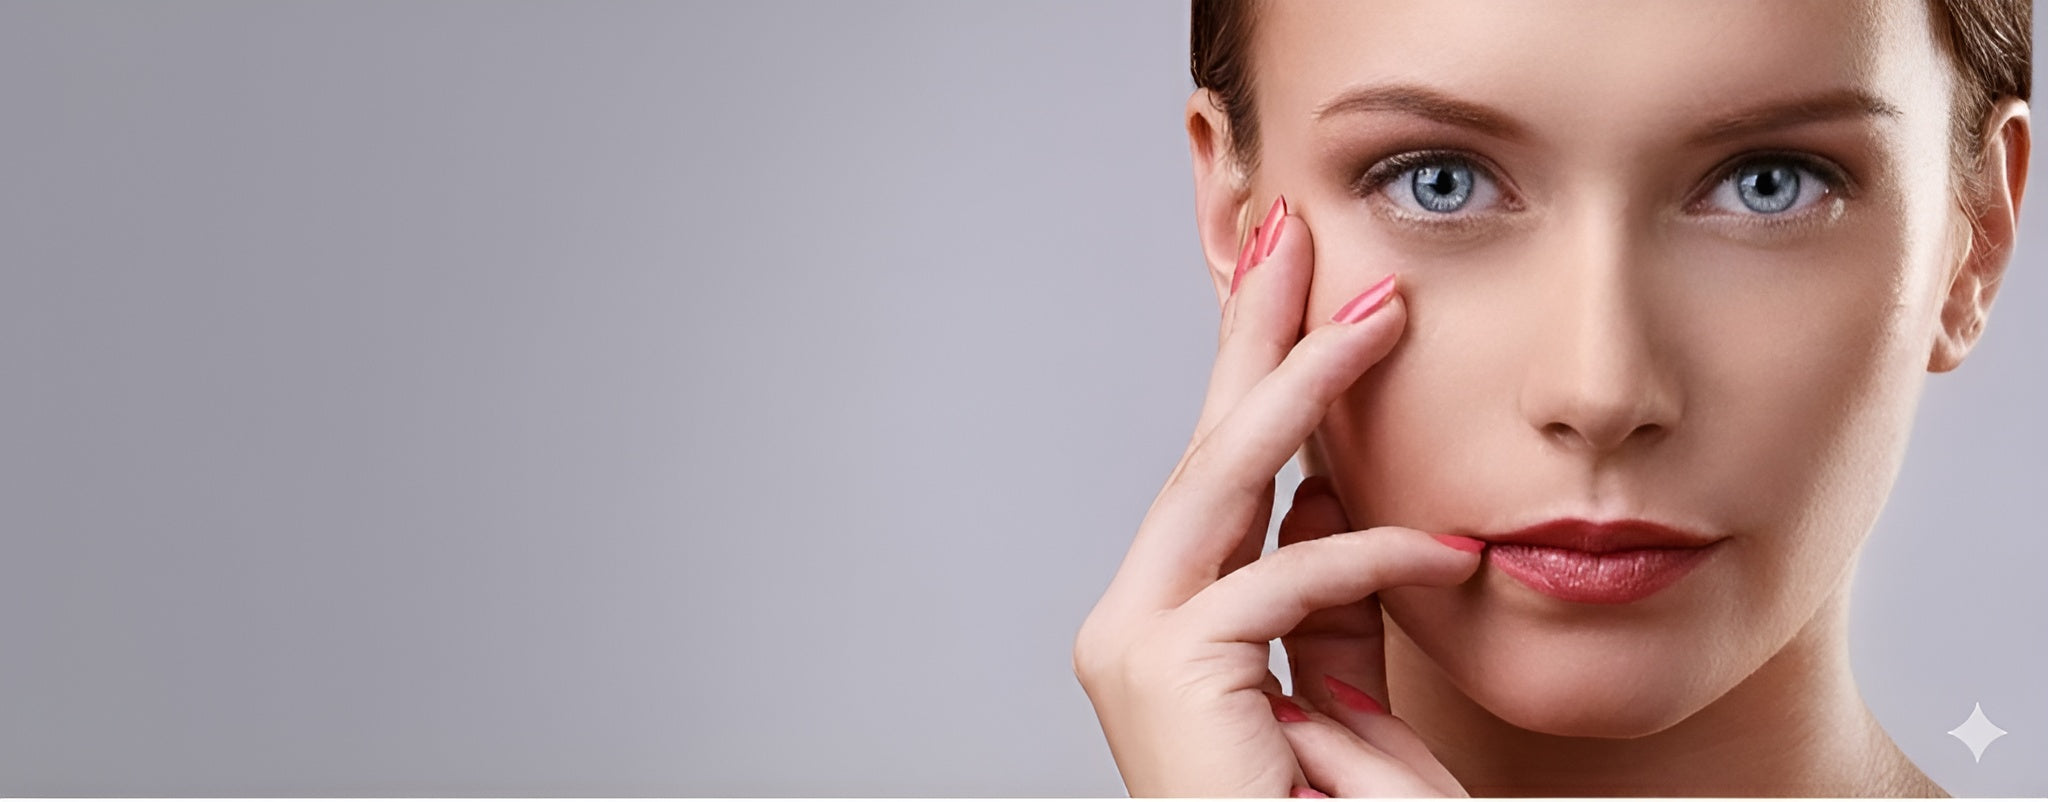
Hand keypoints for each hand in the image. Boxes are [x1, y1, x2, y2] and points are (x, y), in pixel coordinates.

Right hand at [1072, 196, 1481, 796]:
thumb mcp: (1346, 691)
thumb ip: (1333, 602)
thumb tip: (1341, 497)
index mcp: (1170, 628)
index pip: (1220, 480)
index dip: (1260, 378)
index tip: (1298, 289)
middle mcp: (1132, 628)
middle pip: (1203, 456)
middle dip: (1254, 337)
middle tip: (1295, 233)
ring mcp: (1135, 648)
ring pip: (1219, 485)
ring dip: (1301, 386)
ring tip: (1372, 310)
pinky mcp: (1168, 671)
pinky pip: (1283, 580)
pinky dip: (1369, 556)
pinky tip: (1444, 551)